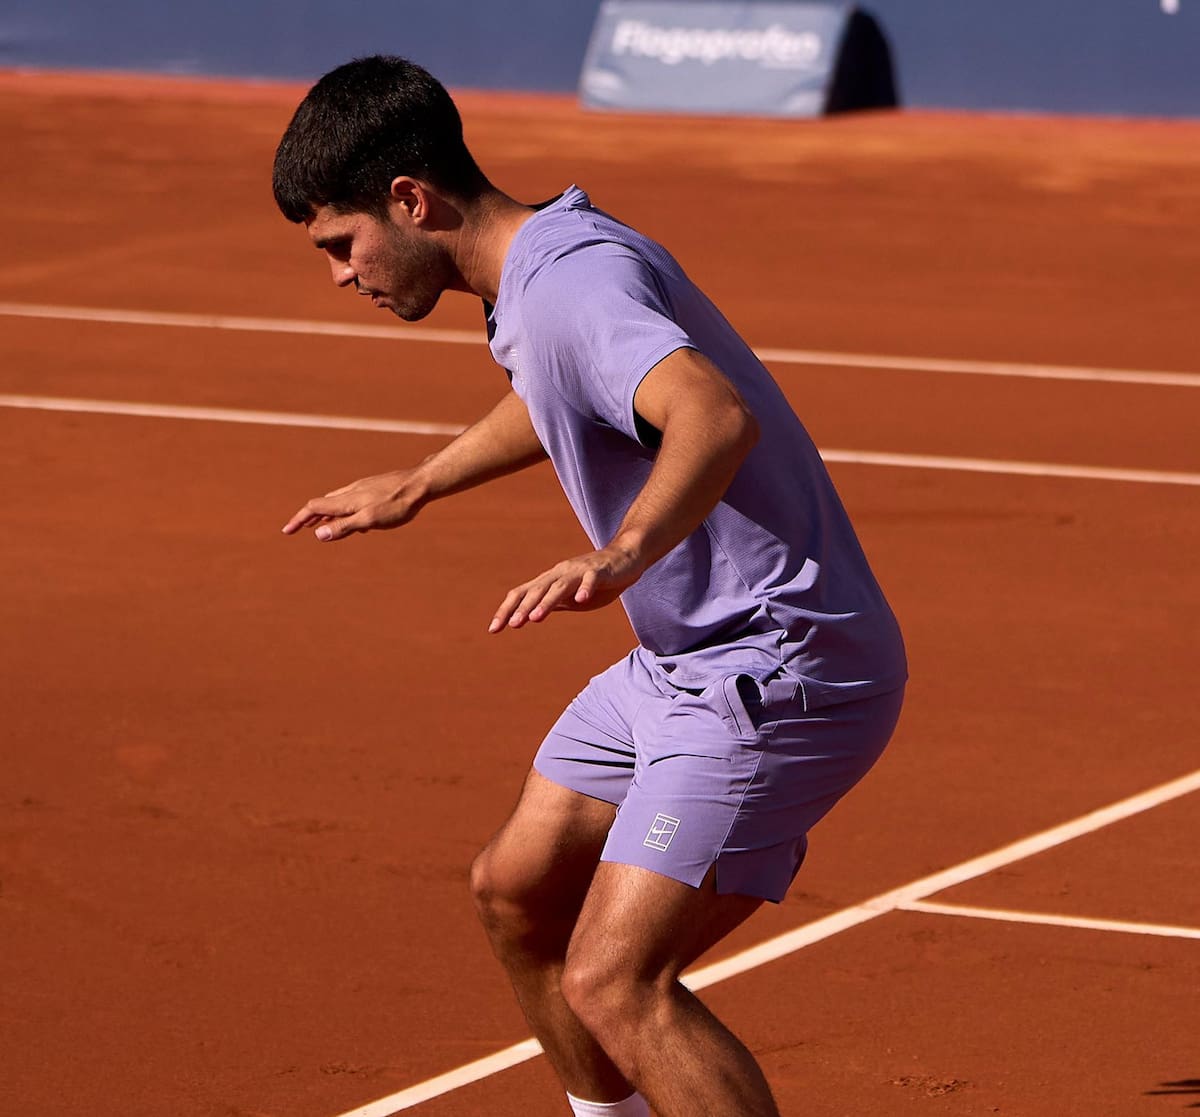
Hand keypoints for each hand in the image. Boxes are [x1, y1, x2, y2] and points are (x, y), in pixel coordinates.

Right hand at [281, 469, 426, 540]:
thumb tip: (318, 534)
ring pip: (337, 502)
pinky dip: (344, 512)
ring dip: (326, 515)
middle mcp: (350, 492)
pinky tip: (355, 521)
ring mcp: (362, 489)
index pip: (313, 508)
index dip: (298, 520)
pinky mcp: (374, 489)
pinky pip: (352, 501)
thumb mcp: (369, 520)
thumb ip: (344, 527)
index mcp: (346, 501)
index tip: (286, 531)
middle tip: (299, 529)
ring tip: (321, 526)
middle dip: (309, 517)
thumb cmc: (397, 505)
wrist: (420, 484)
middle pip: (323, 504)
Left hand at [489, 544, 644, 632]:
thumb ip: (554, 603)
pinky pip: (591, 580)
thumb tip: (531, 615)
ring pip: (559, 586)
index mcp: (551, 580)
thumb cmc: (598, 580)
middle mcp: (560, 573)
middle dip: (523, 608)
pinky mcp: (600, 571)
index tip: (493, 630)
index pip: (522, 593)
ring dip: (546, 602)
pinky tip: (581, 601)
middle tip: (511, 625)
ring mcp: (579, 570)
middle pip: (537, 590)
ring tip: (535, 618)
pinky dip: (585, 589)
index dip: (507, 610)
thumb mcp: (572, 597)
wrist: (627, 558)